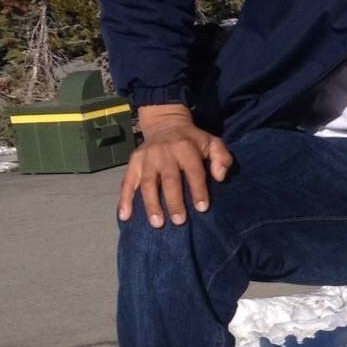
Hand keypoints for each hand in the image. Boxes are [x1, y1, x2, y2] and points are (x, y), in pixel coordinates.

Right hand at [118, 104, 233, 227]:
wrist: (166, 123)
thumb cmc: (192, 140)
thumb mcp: (212, 142)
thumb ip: (221, 157)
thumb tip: (220, 177)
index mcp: (185, 147)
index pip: (193, 171)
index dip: (198, 189)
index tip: (202, 208)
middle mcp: (164, 152)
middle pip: (169, 179)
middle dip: (174, 201)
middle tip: (179, 221)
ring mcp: (146, 157)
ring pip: (148, 183)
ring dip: (151, 204)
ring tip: (157, 223)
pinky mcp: (133, 162)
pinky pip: (127, 182)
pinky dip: (124, 200)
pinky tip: (125, 216)